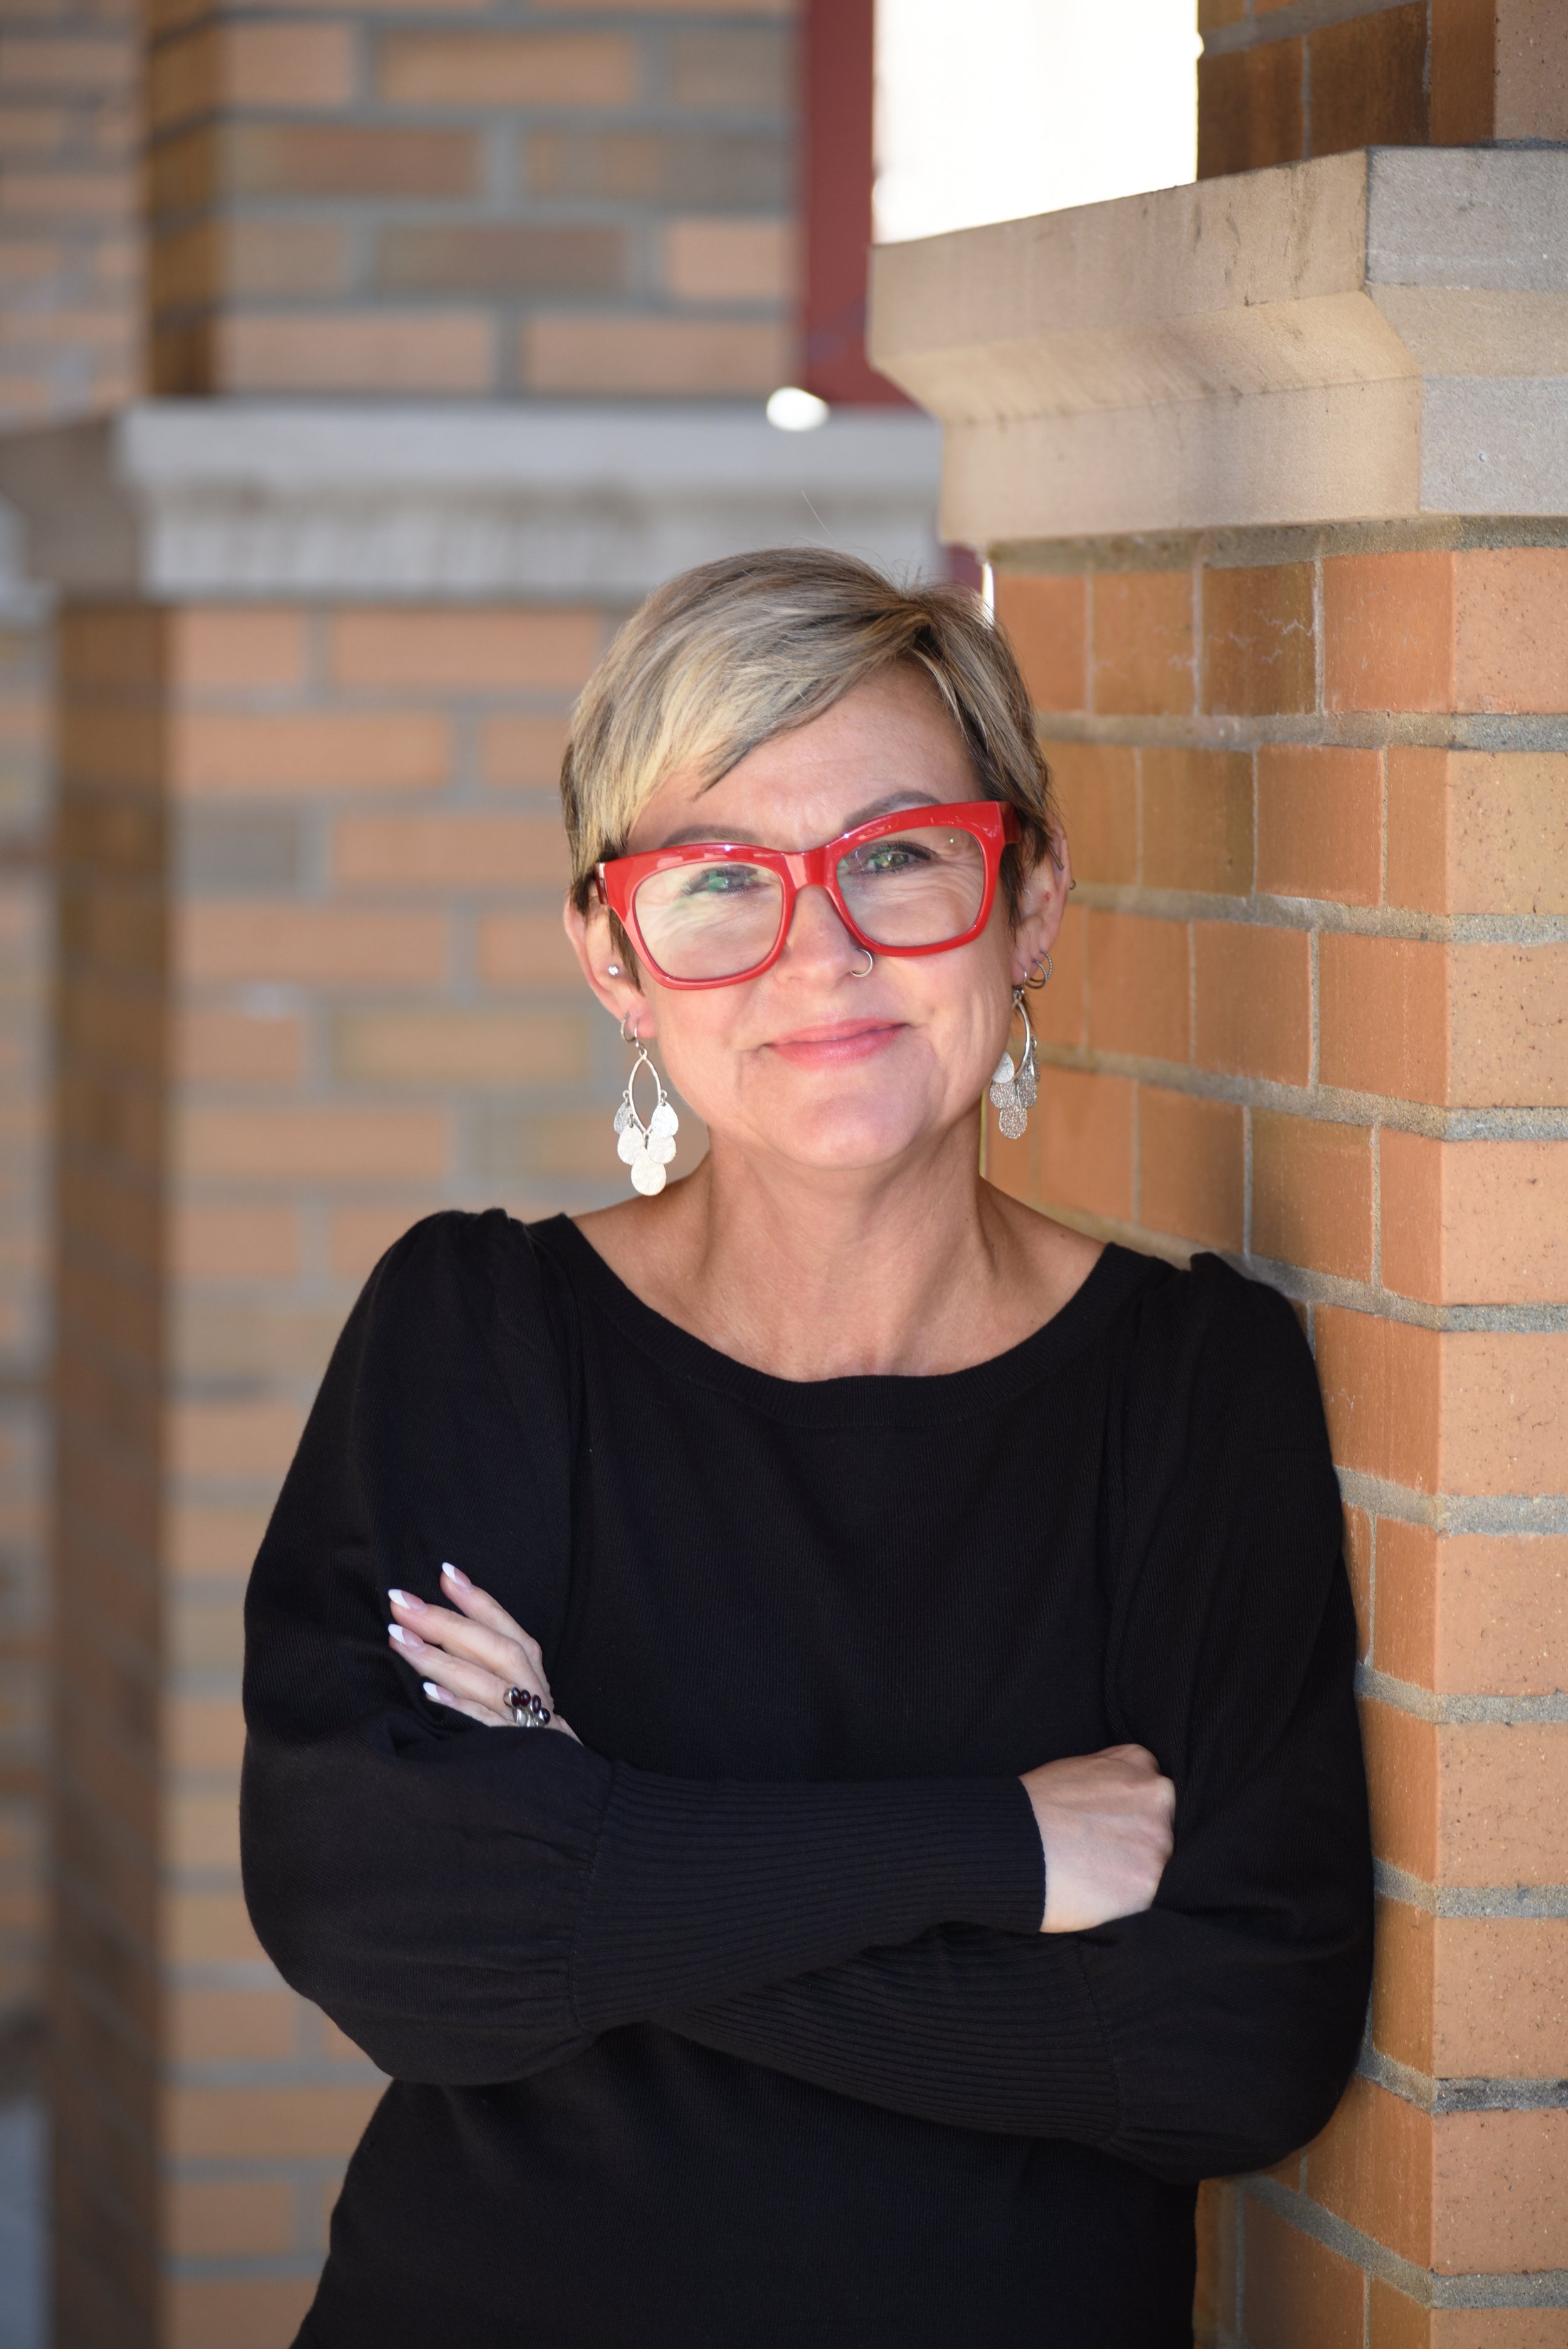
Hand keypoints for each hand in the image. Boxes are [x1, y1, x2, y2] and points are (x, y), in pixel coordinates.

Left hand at [387, 1564, 578, 1739]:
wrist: (559, 1788)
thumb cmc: (520, 1728)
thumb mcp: (511, 1688)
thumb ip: (481, 1657)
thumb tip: (431, 1623)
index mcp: (531, 1669)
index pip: (504, 1626)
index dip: (477, 1599)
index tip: (445, 1572)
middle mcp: (531, 1689)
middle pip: (494, 1648)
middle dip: (446, 1622)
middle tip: (401, 1602)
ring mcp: (524, 1722)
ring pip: (487, 1683)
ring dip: (441, 1658)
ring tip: (399, 1639)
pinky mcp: (514, 1752)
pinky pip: (486, 1726)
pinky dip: (460, 1706)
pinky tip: (428, 1692)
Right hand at [1020, 1744, 1173, 1932]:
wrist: (1009, 1844)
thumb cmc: (1035, 1807)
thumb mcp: (1080, 1767)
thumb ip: (1115, 1776)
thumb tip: (1126, 1795)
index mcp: (1140, 1765)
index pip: (1154, 1794)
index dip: (1132, 1815)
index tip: (1111, 1829)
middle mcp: (1158, 1797)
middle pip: (1164, 1827)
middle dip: (1139, 1842)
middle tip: (1103, 1856)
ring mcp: (1158, 1841)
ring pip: (1161, 1863)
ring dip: (1136, 1872)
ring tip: (1098, 1877)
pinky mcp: (1149, 1884)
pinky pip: (1154, 1897)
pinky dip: (1131, 1901)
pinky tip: (1102, 1895)